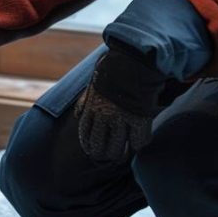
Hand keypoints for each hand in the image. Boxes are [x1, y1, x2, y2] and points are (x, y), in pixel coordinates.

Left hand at [73, 47, 165, 162]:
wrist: (133, 59)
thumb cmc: (112, 69)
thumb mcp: (92, 84)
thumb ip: (84, 101)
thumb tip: (78, 115)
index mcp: (92, 108)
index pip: (86, 135)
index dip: (88, 145)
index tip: (91, 150)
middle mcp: (105, 117)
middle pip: (100, 147)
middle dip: (102, 154)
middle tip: (106, 157)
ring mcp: (123, 120)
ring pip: (118, 149)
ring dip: (119, 154)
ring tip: (121, 156)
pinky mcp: (140, 119)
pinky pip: (138, 141)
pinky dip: (137, 144)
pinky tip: (137, 143)